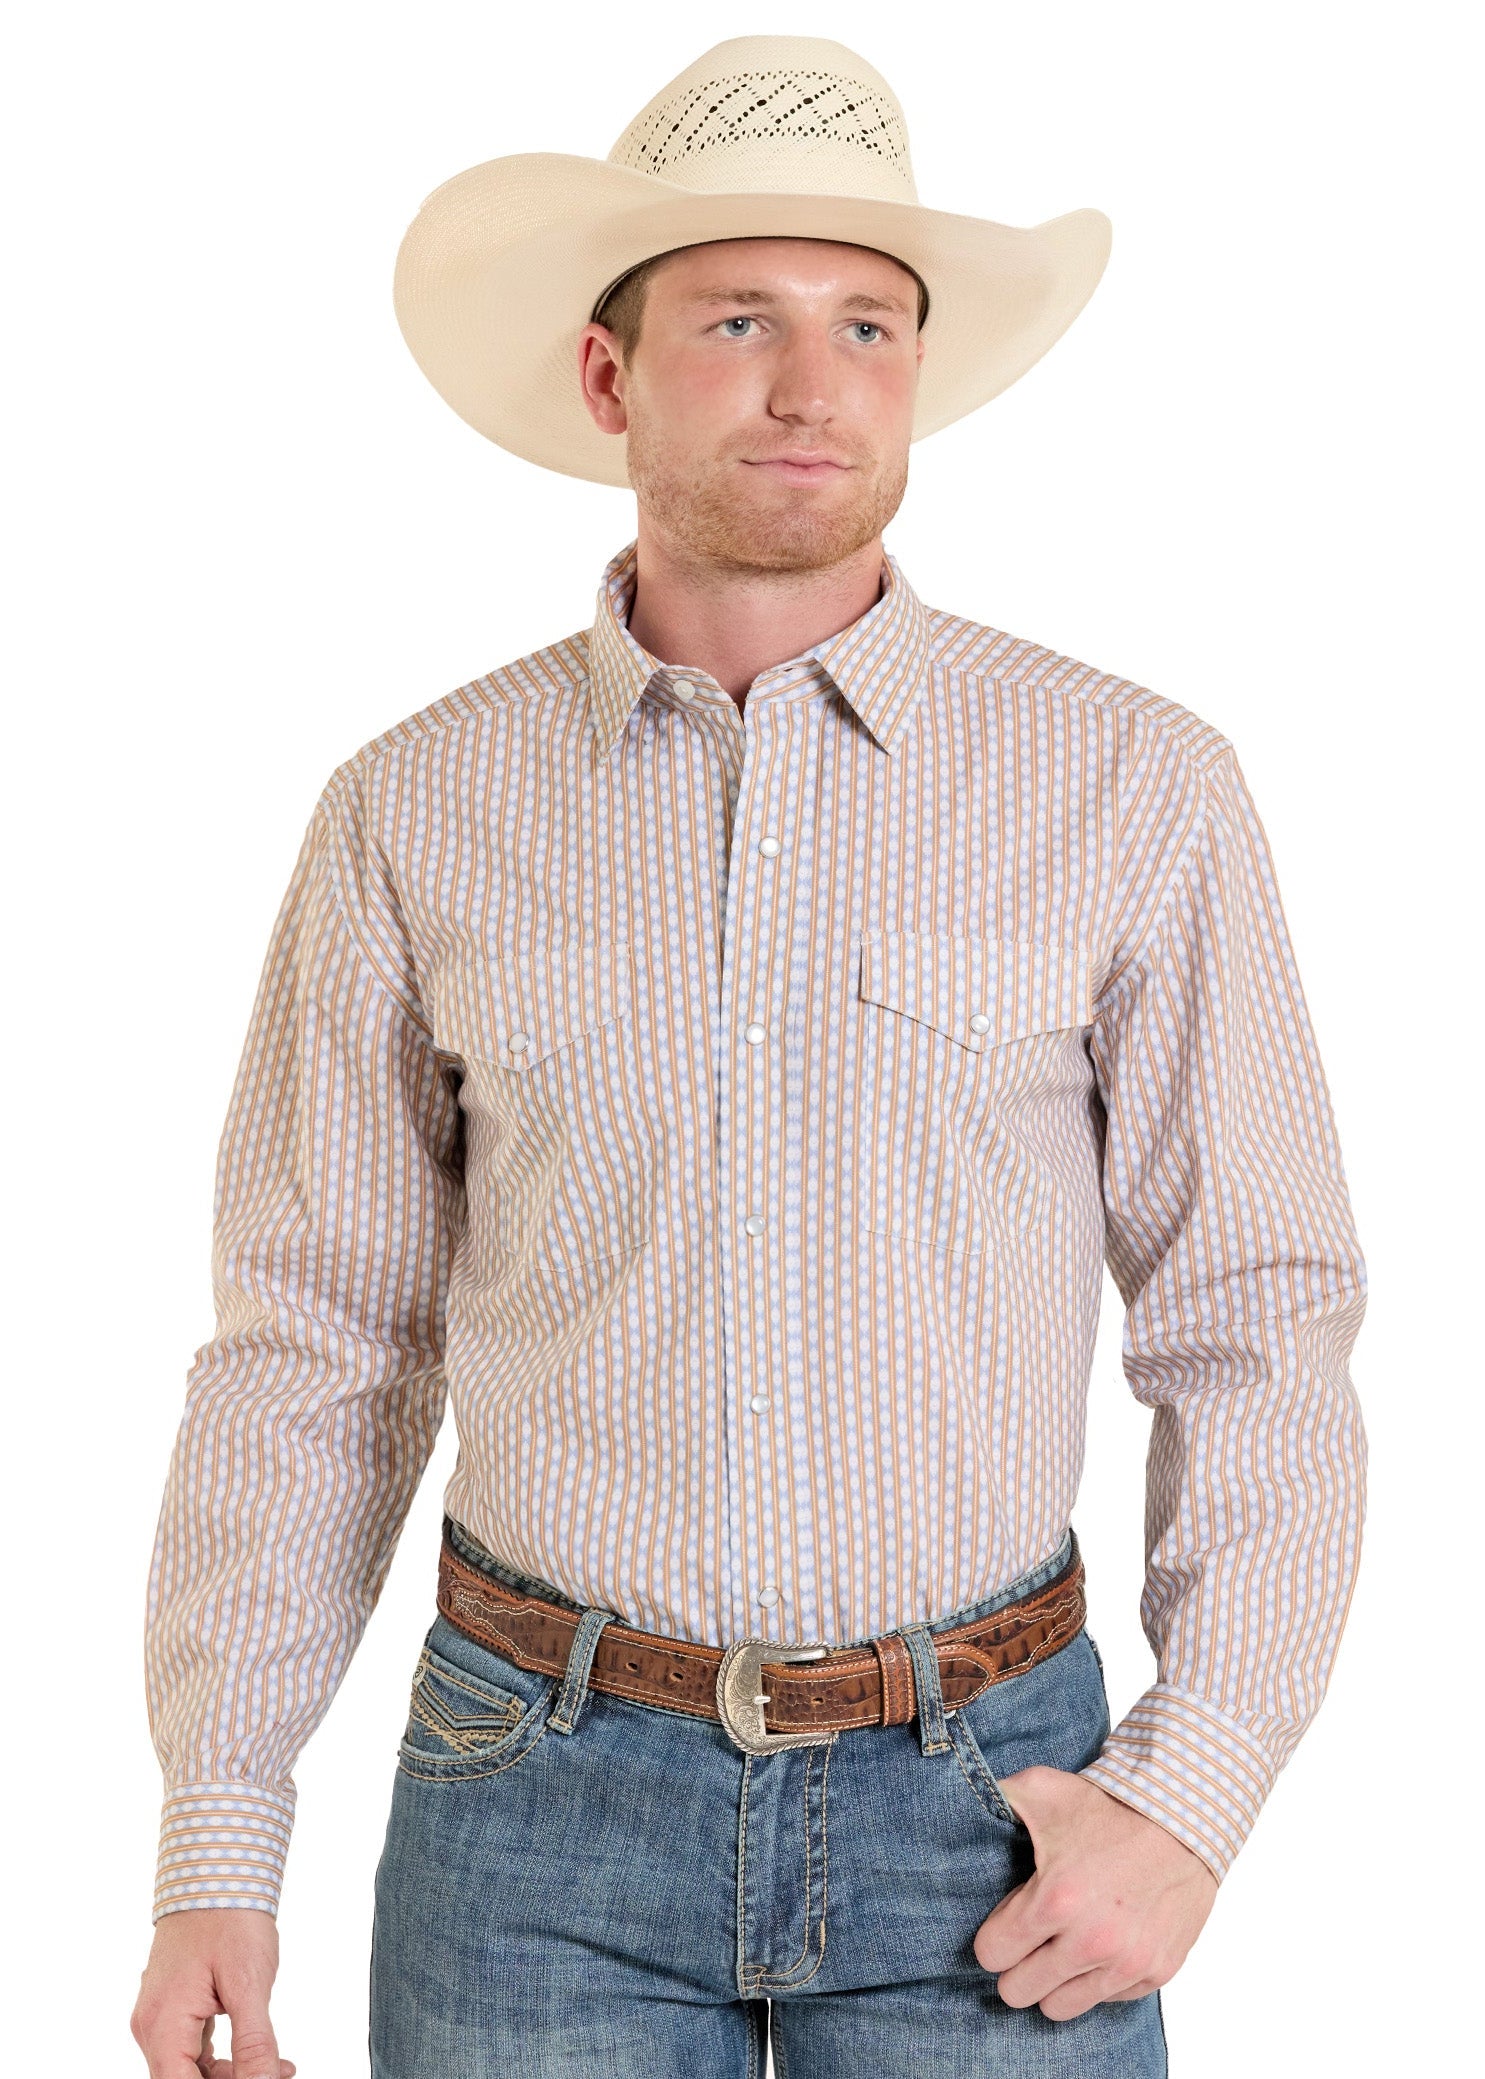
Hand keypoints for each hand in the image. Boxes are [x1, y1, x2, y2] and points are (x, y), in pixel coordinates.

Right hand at [130, 1907, 295, 2077]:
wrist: (218, 1869)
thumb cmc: (231, 1917)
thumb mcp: (250, 1983)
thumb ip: (253, 2042)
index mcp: (162, 2025)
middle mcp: (152, 2025)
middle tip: (277, 2074)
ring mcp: (160, 2015)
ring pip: (190, 2068)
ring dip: (231, 2074)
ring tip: (279, 2066)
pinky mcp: (174, 2006)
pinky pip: (193, 2047)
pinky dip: (224, 2056)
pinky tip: (259, 2052)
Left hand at [972, 1765, 1218, 2019]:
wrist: (1183, 1816)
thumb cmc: (1107, 1805)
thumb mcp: (1043, 1789)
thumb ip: (996, 1799)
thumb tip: (957, 1796)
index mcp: (1055, 1899)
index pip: (991, 1955)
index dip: (993, 1938)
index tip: (1005, 1922)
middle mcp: (1091, 1940)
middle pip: (1018, 1992)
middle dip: (1016, 1966)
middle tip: (1028, 1941)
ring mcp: (1126, 1961)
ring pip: (1060, 2007)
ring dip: (1054, 1981)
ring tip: (1060, 1948)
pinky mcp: (1155, 1972)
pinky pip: (1106, 1999)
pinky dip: (1098, 1978)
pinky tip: (1099, 1944)